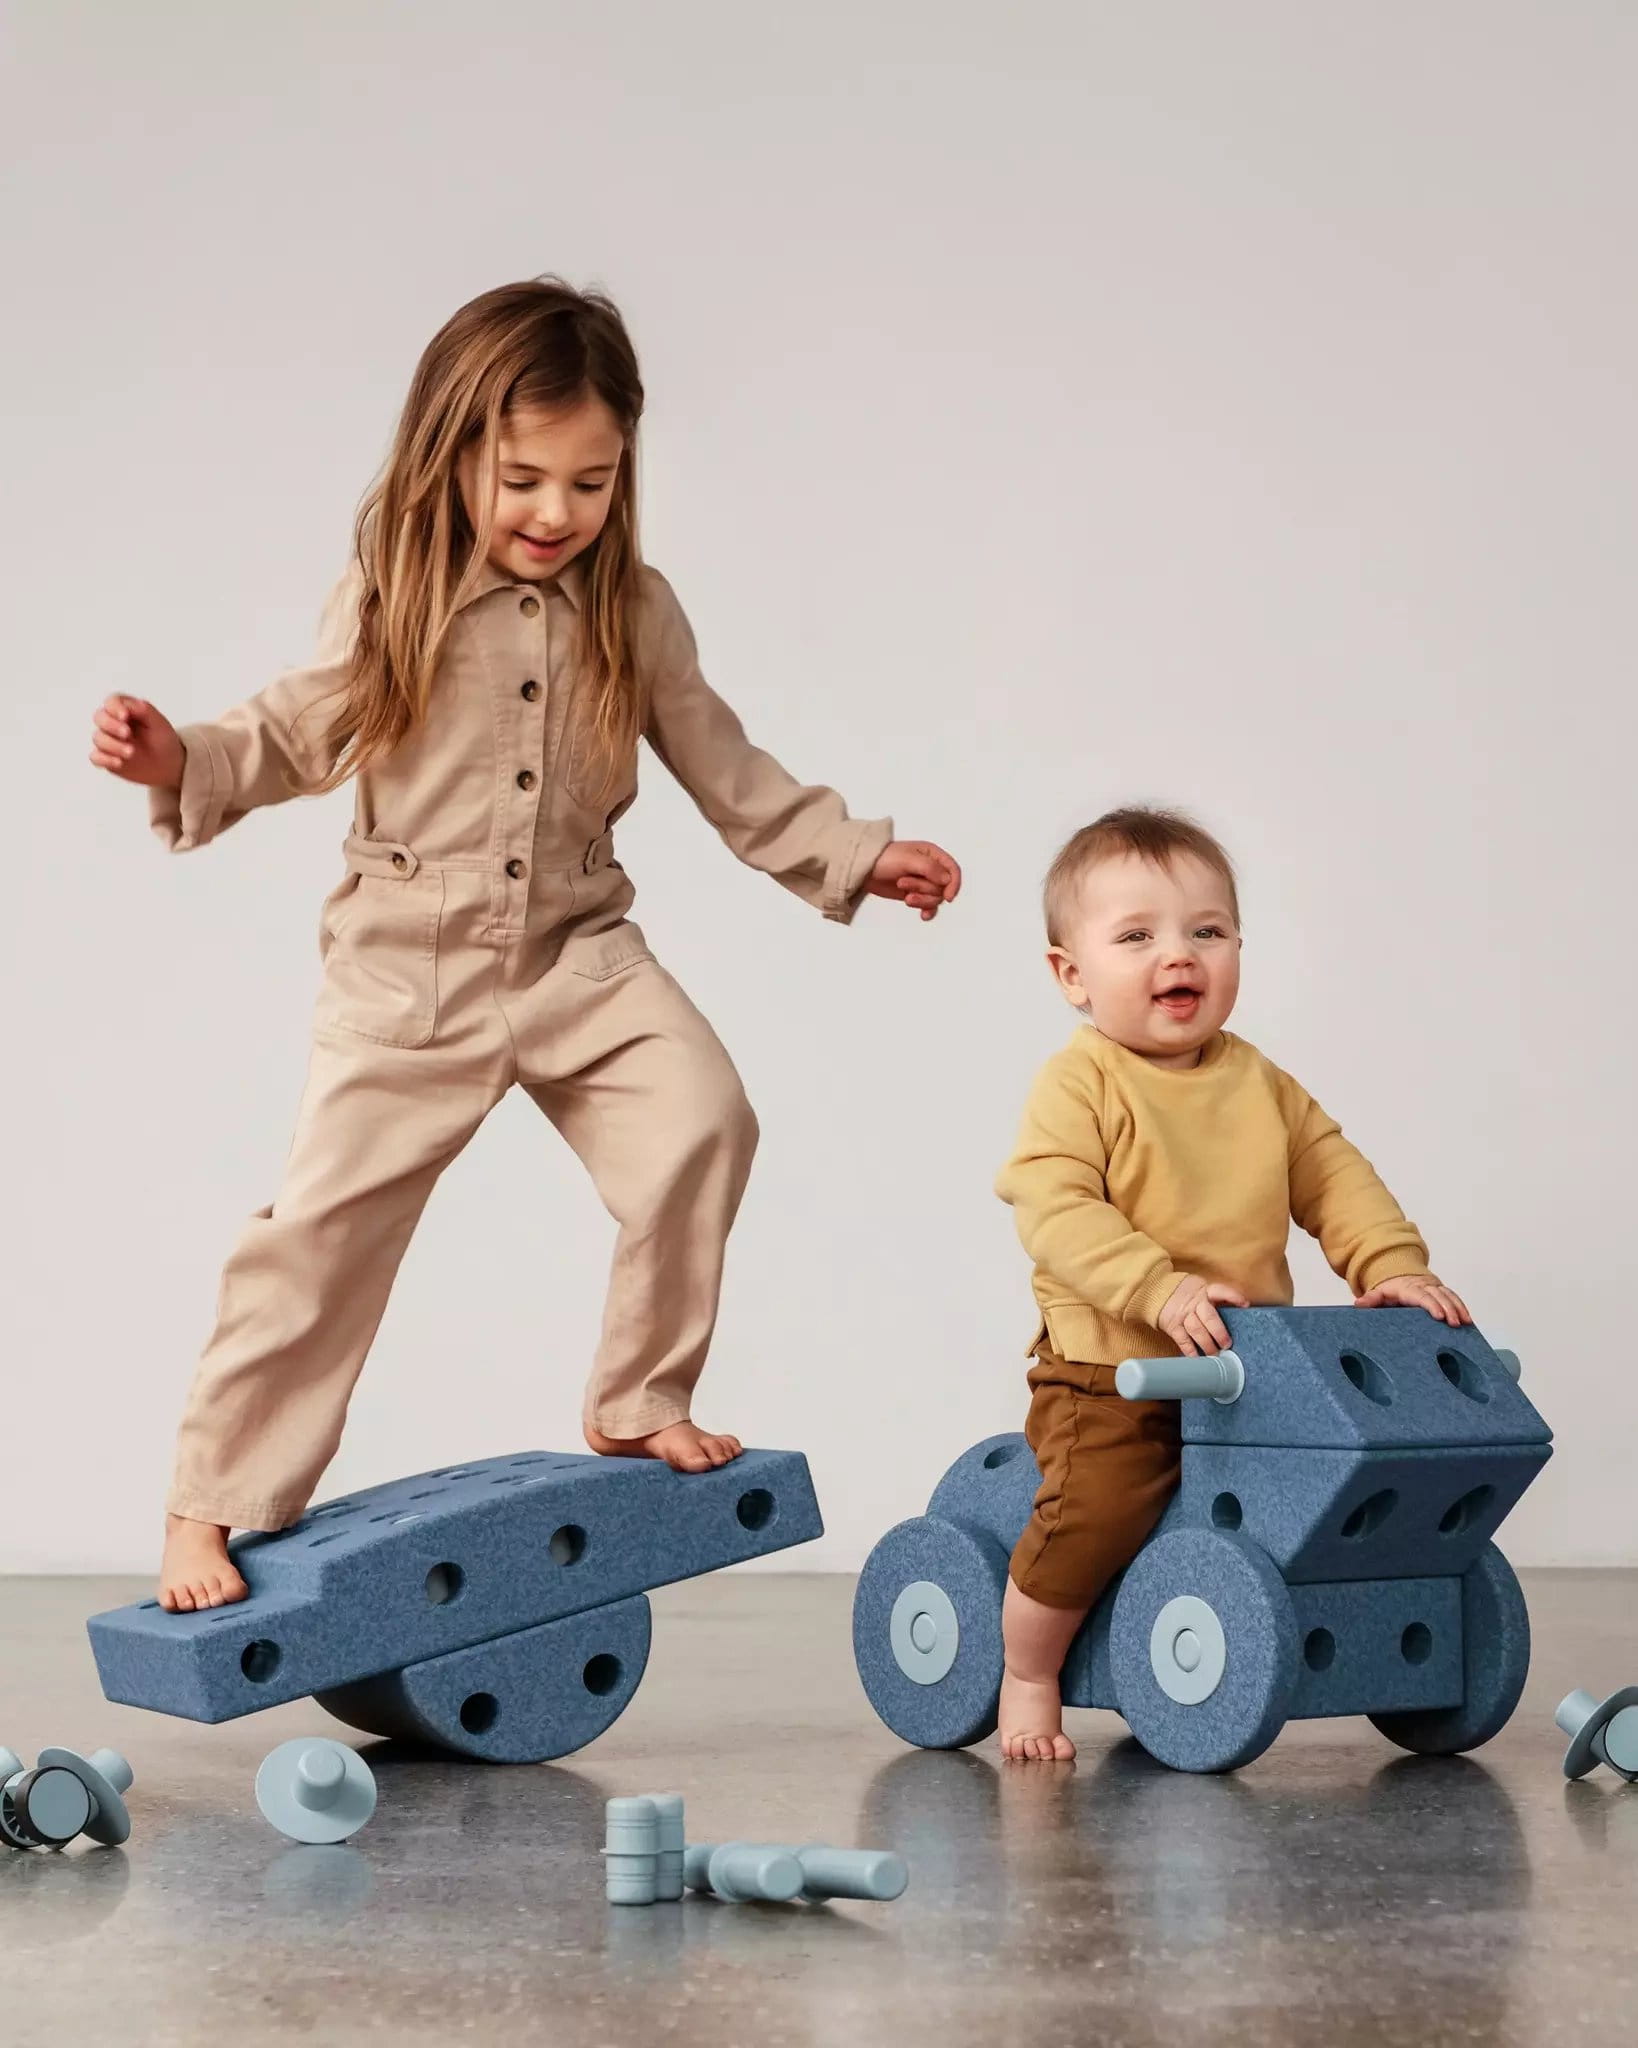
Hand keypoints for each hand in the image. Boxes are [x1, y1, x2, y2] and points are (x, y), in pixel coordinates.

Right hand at [89, 694, 183, 787]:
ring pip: (98, 738)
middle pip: (99, 717)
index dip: (114, 707)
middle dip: (111, 725)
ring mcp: (108, 740)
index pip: (111, 702)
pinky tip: (119, 762)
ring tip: (131, 752)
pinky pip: (96, 757)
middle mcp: (113, 723)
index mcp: (125, 710)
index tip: (125, 716)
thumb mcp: (159, 723)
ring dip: (113, 745)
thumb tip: (129, 704)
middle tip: (127, 734)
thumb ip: (144, 710)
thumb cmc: (163, 740)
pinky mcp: (106, 757)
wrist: (168, 765)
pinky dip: (104, 759)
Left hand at [867, 840, 961, 920]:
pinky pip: (929, 906)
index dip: (954, 884)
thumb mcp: (908, 859)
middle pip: (943, 887)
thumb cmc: (883, 858)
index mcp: (932, 854)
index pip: (953, 870)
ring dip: (922, 900)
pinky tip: (923, 916)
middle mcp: (930, 868)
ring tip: (906, 897)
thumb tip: (947, 880)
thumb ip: (930, 868)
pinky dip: (927, 911)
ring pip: (935, 898)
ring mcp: (923, 882)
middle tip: (903, 884)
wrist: (864, 870)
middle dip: (925, 890)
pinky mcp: (915, 894)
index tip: (948, 897)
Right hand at [1157, 1274, 1249, 1355]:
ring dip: (1207, 1344)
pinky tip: (1198, 1358)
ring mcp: (1182, 1314)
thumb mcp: (1201, 1289)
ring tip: (1215, 1355)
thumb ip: (1215, 1299)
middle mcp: (1194, 1302)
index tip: (1245, 1304)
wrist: (1157, 1290)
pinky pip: (1183, 1340)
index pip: (1220, 1291)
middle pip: (1209, 1317)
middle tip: (1227, 1345)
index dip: (1233, 1297)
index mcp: (1204, 1291)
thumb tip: (1240, 1311)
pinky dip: (1190, 1350)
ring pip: (1197, 1330)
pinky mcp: (1172, 1325)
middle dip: (1219, 1332)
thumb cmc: (1185, 1293)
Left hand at [1354, 1273, 1470, 1325]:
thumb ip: (1370, 1300)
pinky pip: (1453, 1297)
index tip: (1439, 1316)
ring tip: (1465, 1322)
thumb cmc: (1389, 1290)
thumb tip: (1359, 1304)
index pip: (1421, 1296)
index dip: (1431, 1305)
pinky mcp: (1441, 1291)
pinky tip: (1468, 1319)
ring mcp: (1434, 1287)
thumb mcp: (1378, 1294)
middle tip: (1455, 1323)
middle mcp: (1424, 1286)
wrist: (1399, 1276)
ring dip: (1458, 1308)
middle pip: (1438, 1296)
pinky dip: (1461, 1306)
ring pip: (1449, 1295)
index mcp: (1408, 1288)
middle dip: (1449, 1309)